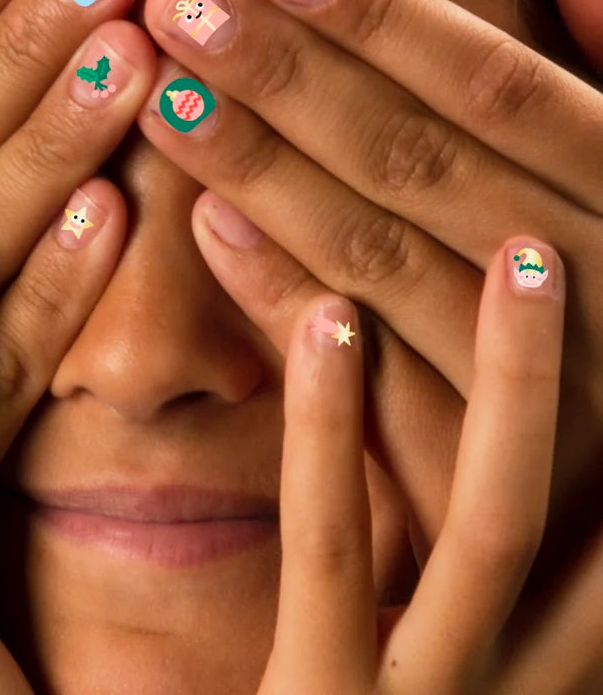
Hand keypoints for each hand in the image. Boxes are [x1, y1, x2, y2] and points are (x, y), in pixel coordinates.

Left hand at [137, 0, 602, 557]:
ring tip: (165, 93)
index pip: (501, 90)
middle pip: (419, 163)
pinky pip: (369, 388)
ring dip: (264, 171)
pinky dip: (287, 299)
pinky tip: (205, 222)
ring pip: (380, 262)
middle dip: (289, 74)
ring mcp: (542, 404)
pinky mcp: (475, 489)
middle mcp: (596, 296)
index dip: (390, 18)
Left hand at [261, 240, 595, 692]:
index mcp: (556, 669)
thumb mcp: (450, 672)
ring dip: (517, 376)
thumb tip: (502, 479)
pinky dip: (334, 426)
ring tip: (522, 250)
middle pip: (600, 507)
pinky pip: (337, 546)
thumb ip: (463, 589)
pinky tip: (327, 318)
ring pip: (497, 514)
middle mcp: (530, 683)